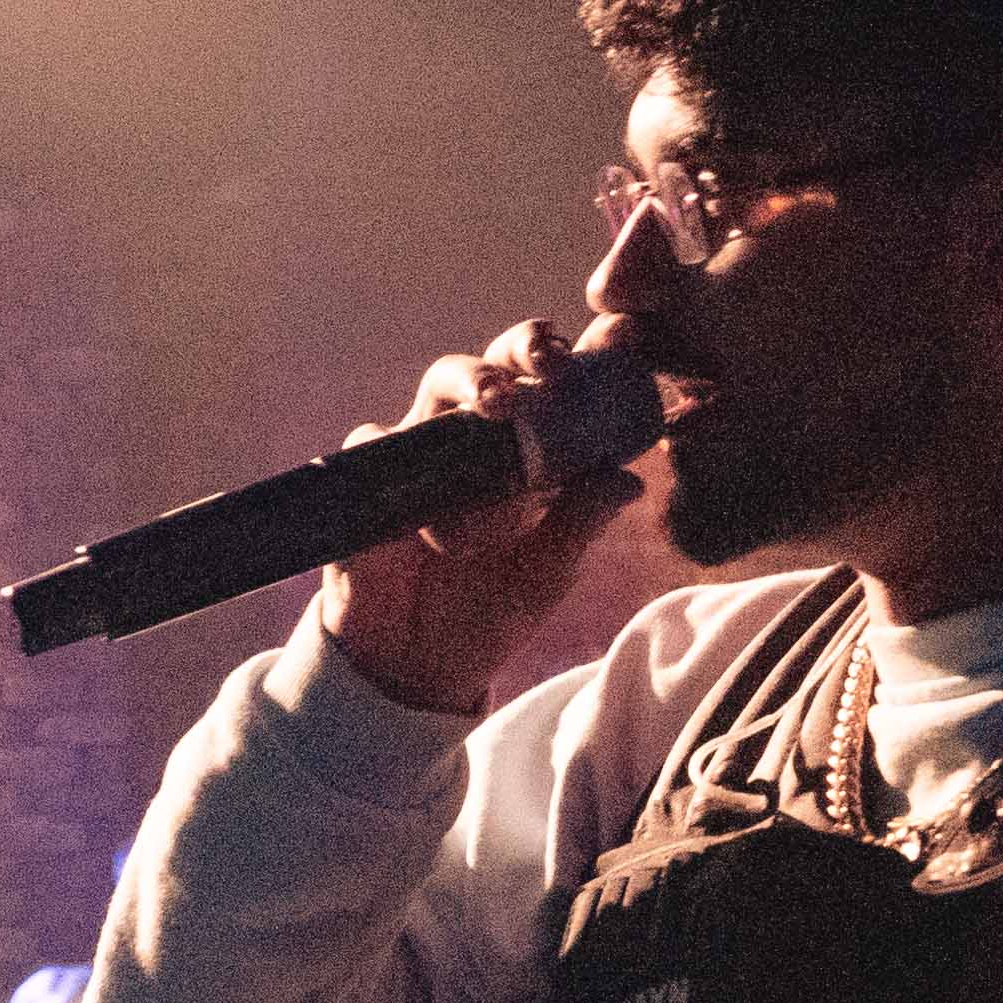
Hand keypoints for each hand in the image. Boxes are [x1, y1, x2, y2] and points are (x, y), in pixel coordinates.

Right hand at [317, 323, 644, 717]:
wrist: (417, 668)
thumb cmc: (490, 612)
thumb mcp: (547, 574)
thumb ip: (581, 524)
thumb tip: (630, 479)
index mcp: (526, 455)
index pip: (554, 386)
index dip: (583, 353)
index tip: (618, 334)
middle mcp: (473, 442)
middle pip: (496, 363)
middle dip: (523, 348)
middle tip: (552, 363)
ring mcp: (421, 456)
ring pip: (437, 386)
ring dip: (471, 378)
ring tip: (499, 402)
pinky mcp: (371, 484)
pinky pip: (372, 444)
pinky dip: (394, 443)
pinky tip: (421, 462)